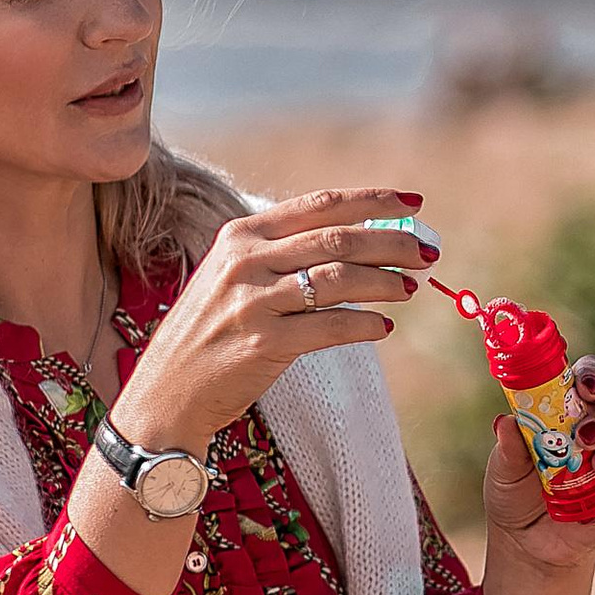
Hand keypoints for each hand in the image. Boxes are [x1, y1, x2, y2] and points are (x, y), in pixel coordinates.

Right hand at [110, 187, 434, 454]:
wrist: (165, 393)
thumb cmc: (212, 332)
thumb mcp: (235, 277)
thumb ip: (286, 254)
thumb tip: (364, 241)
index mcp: (241, 235)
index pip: (320, 204)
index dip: (373, 200)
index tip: (414, 202)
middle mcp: (245, 261)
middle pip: (339, 239)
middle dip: (394, 242)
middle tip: (428, 252)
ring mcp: (253, 302)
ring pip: (341, 279)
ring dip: (386, 283)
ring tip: (410, 288)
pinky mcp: (265, 343)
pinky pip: (333, 327)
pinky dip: (365, 325)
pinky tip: (382, 327)